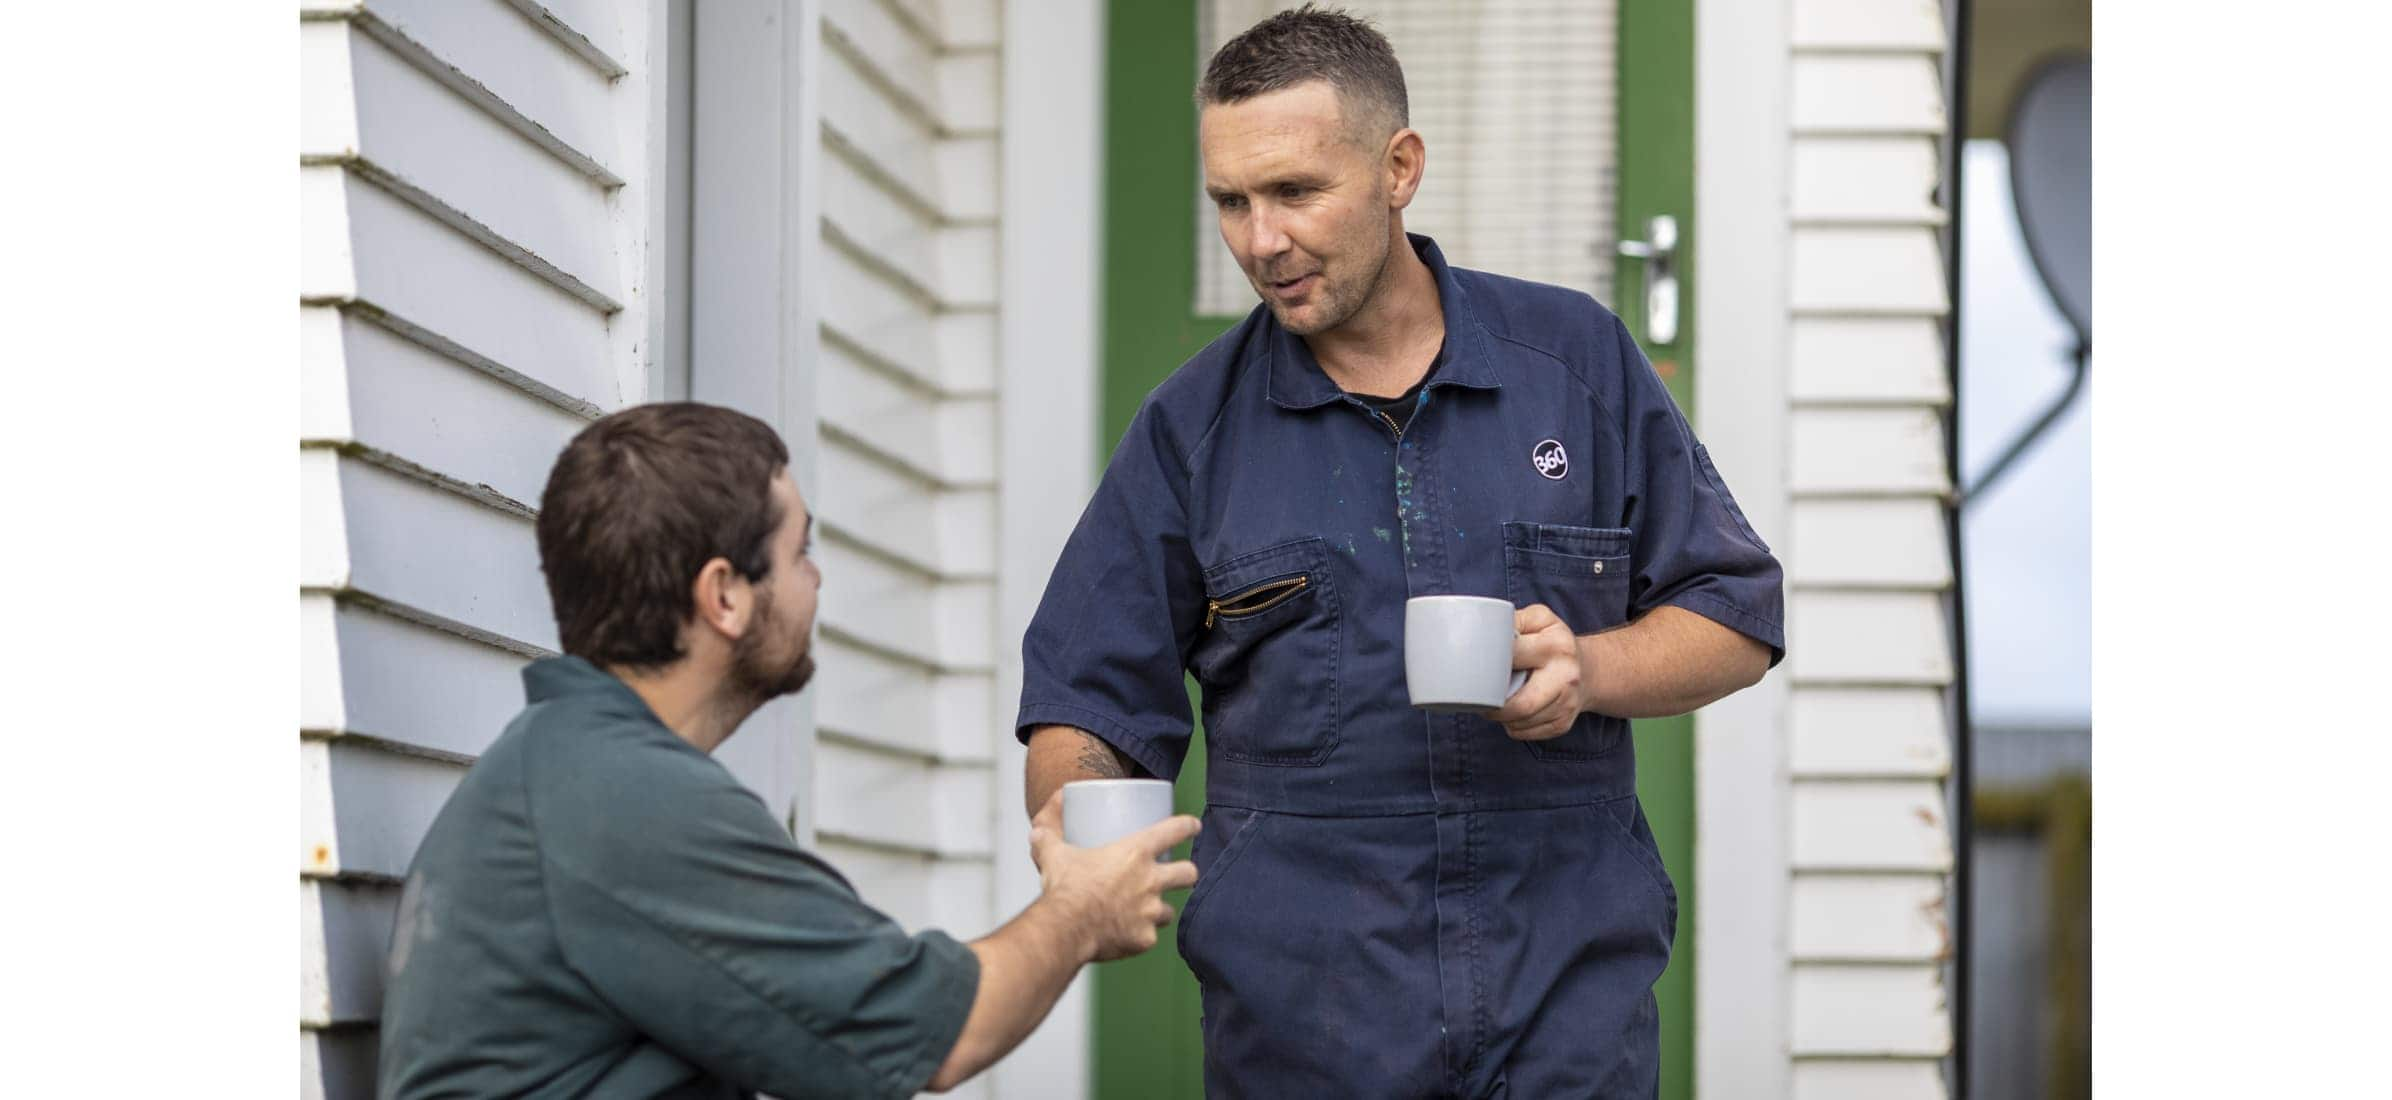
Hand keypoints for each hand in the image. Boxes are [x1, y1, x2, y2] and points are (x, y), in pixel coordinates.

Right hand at [1027, 790, 1200, 962]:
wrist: (1065, 928)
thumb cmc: (1064, 888)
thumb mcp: (1053, 854)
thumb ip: (1048, 837)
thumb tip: (1037, 830)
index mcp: (1135, 853)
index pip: (1173, 831)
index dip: (1187, 826)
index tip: (1193, 826)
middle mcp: (1150, 881)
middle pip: (1188, 873)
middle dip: (1187, 873)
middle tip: (1179, 874)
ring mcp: (1150, 912)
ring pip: (1169, 910)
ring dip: (1161, 909)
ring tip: (1149, 910)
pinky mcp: (1144, 939)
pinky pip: (1148, 937)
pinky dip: (1140, 936)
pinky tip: (1129, 935)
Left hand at [1487, 603, 1585, 740]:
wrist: (1586, 670)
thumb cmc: (1553, 643)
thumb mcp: (1538, 619)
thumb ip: (1513, 620)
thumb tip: (1482, 632)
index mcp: (1557, 645)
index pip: (1512, 657)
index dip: (1489, 663)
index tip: (1477, 665)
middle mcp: (1566, 676)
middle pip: (1520, 705)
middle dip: (1493, 705)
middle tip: (1480, 696)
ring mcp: (1567, 704)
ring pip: (1518, 722)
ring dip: (1500, 715)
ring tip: (1497, 699)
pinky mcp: (1562, 724)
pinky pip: (1523, 733)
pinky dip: (1510, 724)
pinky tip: (1512, 710)